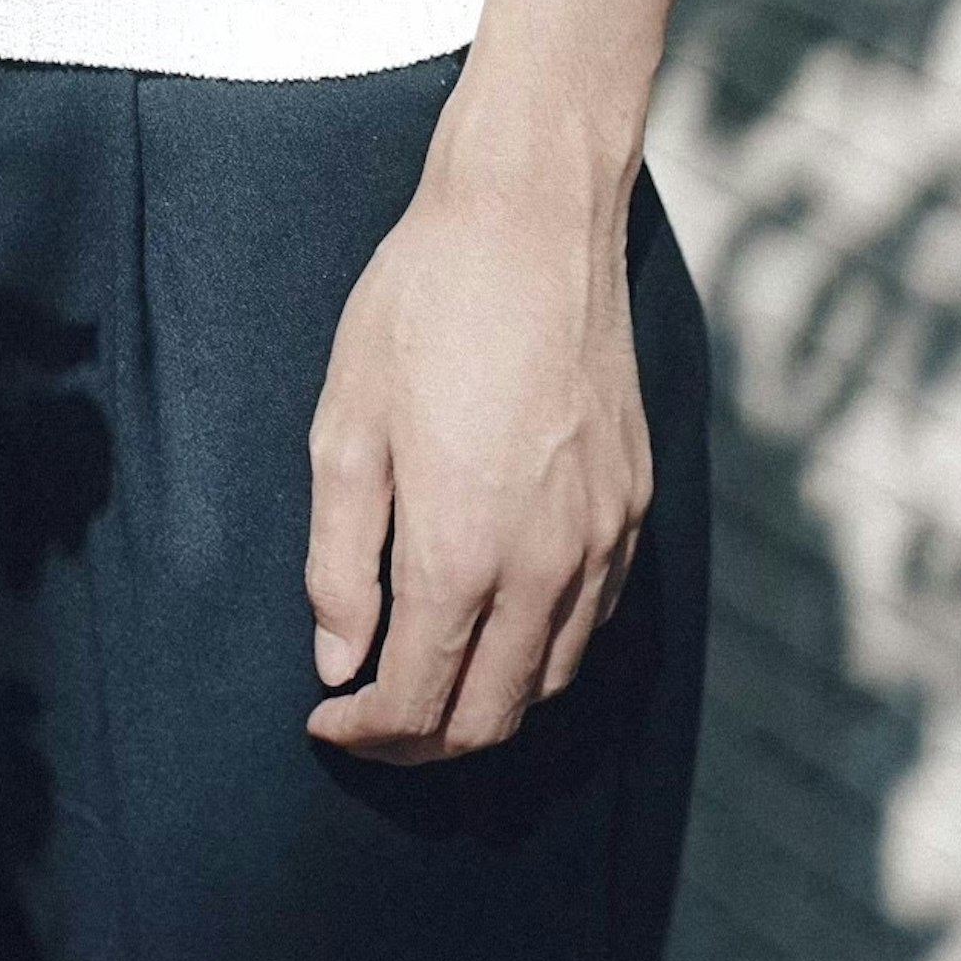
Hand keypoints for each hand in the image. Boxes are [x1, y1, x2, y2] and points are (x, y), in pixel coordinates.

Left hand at [304, 124, 650, 763]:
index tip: (326, 720)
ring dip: (486, 703)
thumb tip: (340, 660)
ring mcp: (604, 534)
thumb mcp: (346, 427)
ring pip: (551, 679)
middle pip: (492, 717)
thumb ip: (341, 561)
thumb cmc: (422, 307)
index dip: (364, 735)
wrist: (532, 218)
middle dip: (423, 741)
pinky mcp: (635, 502)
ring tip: (428, 675)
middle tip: (368, 718)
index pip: (418, 702)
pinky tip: (496, 615)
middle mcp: (548, 560)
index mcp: (464, 548)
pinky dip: (542, 650)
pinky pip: (594, 618)